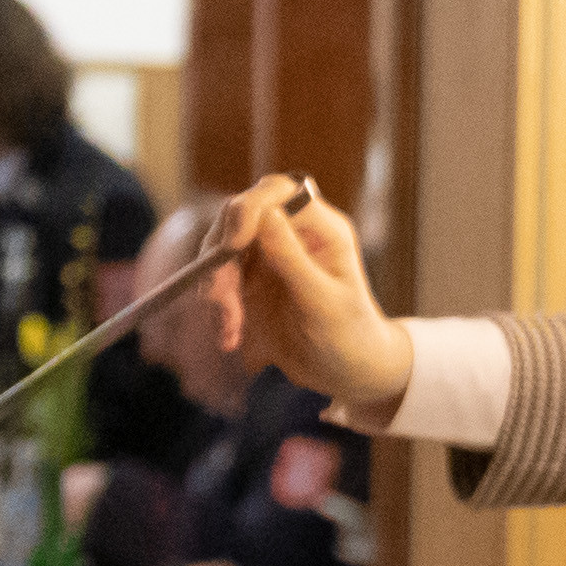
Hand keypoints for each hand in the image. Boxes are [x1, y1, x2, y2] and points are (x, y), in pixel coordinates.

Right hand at [215, 177, 416, 413]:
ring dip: (216, 285)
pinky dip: (218, 308)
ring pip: (223, 248)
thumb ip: (293, 259)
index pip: (279, 192)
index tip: (233, 243)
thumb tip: (268, 215)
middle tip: (218, 298)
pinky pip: (219, 279)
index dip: (250, 208)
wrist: (344, 373)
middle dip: (223, 254)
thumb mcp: (323, 302)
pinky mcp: (250, 279)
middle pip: (241, 216)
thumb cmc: (348, 336)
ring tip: (230, 327)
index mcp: (321, 229)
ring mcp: (269, 254)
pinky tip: (230, 338)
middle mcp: (293, 233)